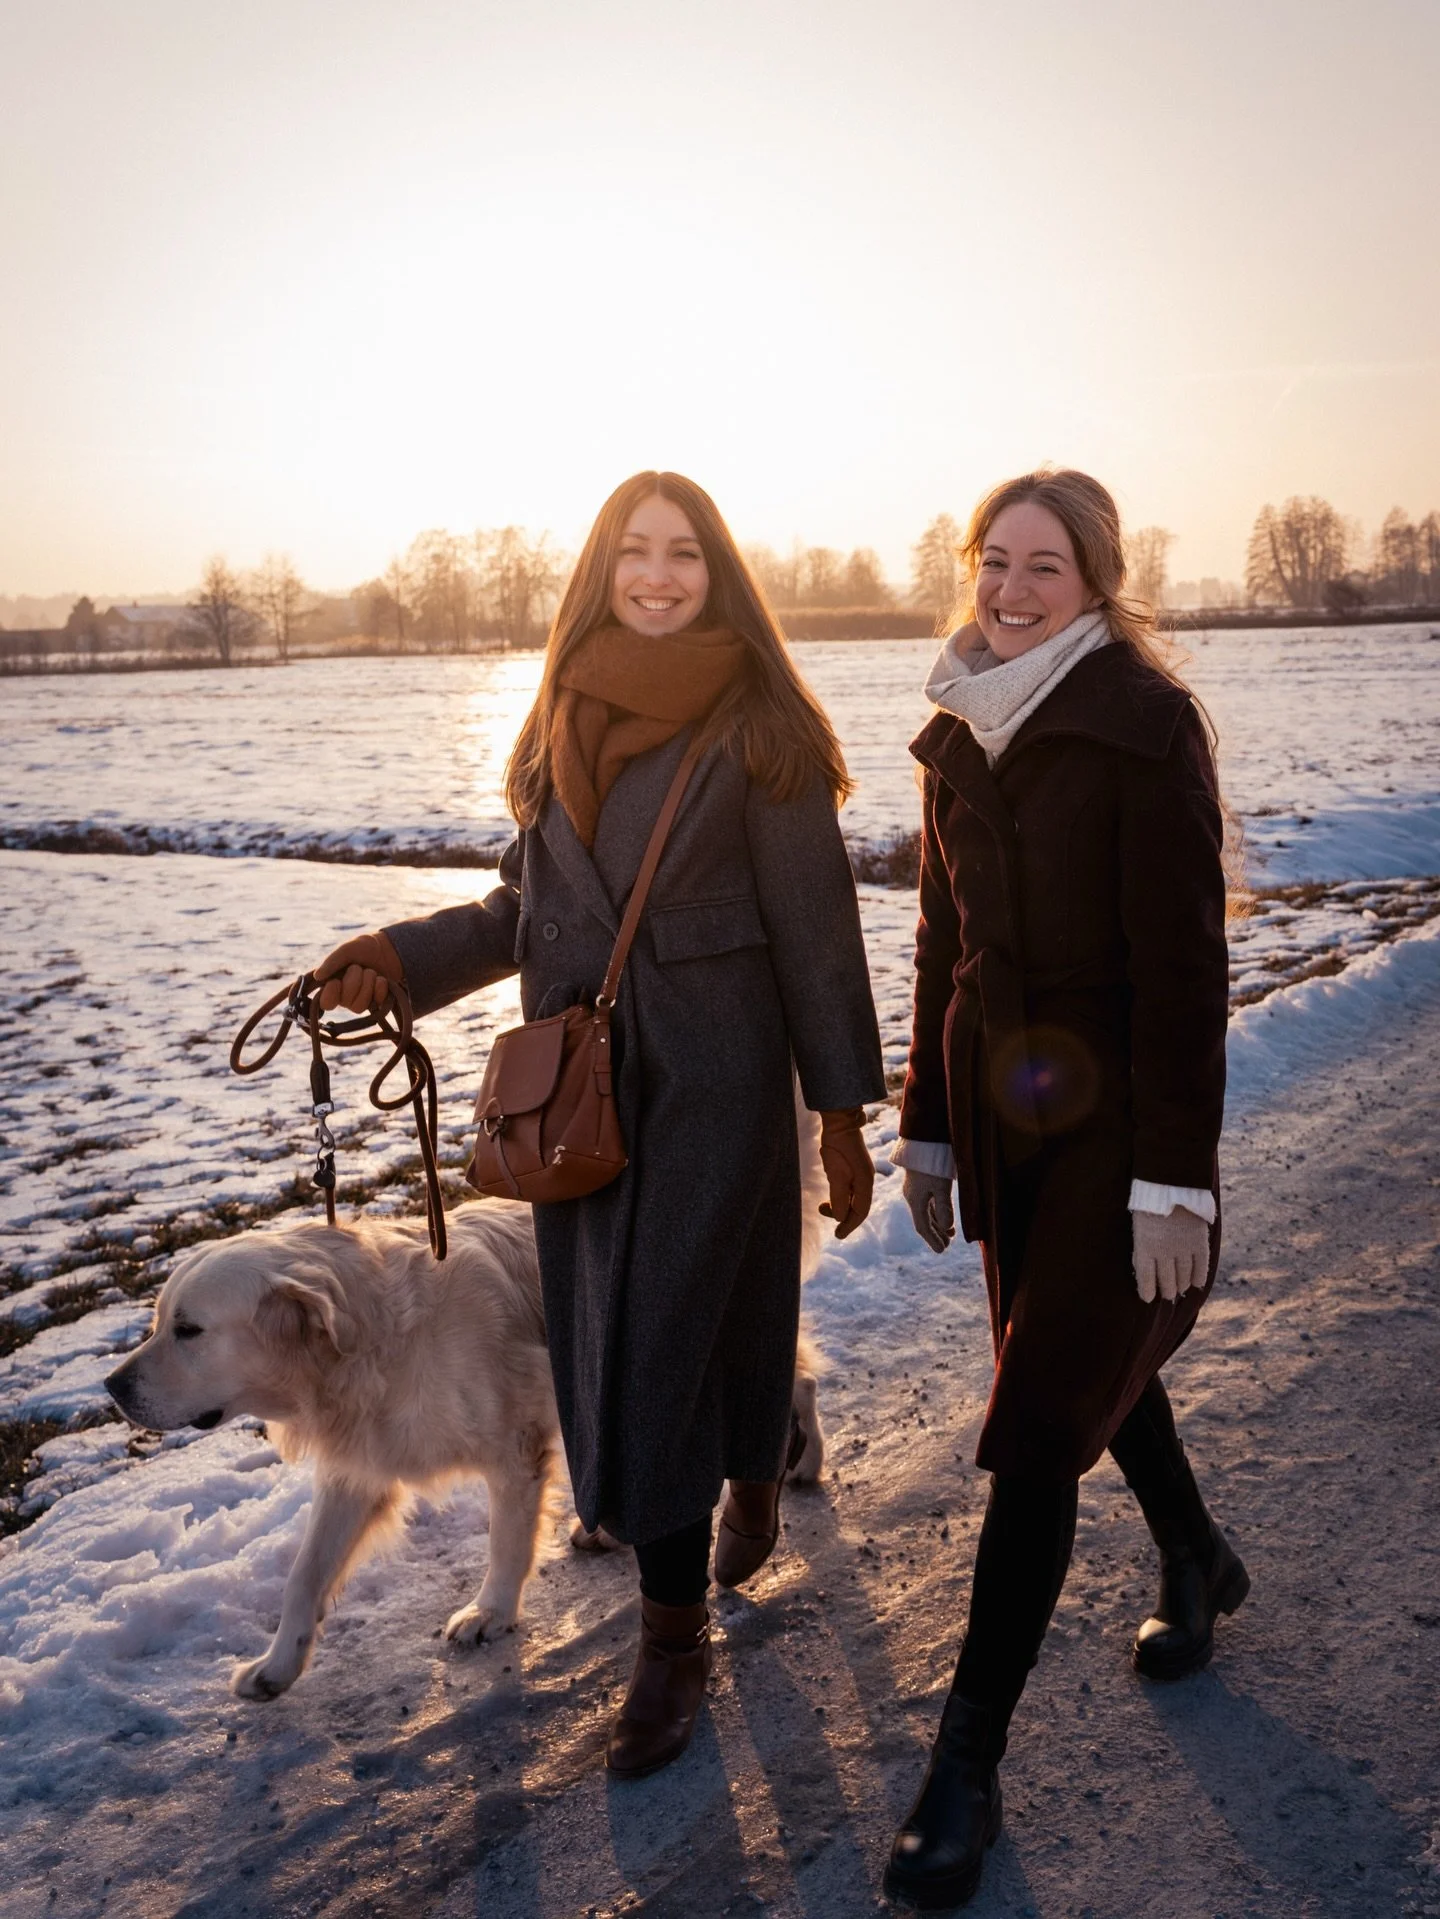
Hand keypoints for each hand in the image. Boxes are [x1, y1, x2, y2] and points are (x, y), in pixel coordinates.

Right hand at [312, 931, 404, 1013]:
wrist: (388, 949)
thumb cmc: (363, 949)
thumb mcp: (346, 950)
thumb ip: (331, 961)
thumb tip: (317, 976)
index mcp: (332, 984)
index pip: (325, 1002)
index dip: (330, 994)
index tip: (335, 981)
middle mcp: (344, 997)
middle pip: (345, 1002)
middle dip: (354, 980)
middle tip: (357, 967)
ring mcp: (360, 1001)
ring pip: (360, 1006)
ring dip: (368, 983)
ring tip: (370, 971)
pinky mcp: (376, 1003)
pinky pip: (377, 1001)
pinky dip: (380, 986)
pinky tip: (380, 978)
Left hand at [818, 1107, 874, 1240]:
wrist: (840, 1122)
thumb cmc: (837, 1147)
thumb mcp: (836, 1175)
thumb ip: (839, 1198)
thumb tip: (840, 1218)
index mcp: (865, 1183)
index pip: (860, 1211)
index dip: (849, 1225)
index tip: (838, 1235)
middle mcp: (866, 1180)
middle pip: (858, 1206)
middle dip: (843, 1216)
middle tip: (825, 1216)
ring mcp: (861, 1172)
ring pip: (853, 1197)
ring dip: (840, 1205)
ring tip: (823, 1205)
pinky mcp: (853, 1166)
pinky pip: (849, 1188)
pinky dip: (840, 1195)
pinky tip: (830, 1192)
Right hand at [903, 1170, 954, 1252]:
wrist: (922, 1140)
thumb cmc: (932, 1164)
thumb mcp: (942, 1186)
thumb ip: (945, 1208)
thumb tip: (947, 1228)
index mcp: (915, 1200)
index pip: (922, 1227)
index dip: (932, 1240)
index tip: (942, 1251)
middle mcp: (912, 1197)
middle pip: (923, 1221)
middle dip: (935, 1235)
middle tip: (946, 1246)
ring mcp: (915, 1189)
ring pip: (926, 1212)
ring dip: (937, 1224)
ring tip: (949, 1233)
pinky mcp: (920, 1181)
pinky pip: (927, 1203)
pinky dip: (936, 1212)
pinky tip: (943, 1214)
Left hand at [1133, 1206, 1209, 1303]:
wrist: (1170, 1184)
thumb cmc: (1149, 1207)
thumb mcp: (1139, 1228)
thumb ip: (1142, 1251)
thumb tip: (1144, 1274)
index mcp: (1144, 1247)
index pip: (1146, 1278)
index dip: (1147, 1291)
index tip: (1148, 1298)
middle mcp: (1164, 1252)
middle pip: (1167, 1281)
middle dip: (1167, 1290)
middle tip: (1168, 1294)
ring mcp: (1183, 1248)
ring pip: (1184, 1277)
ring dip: (1182, 1285)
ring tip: (1180, 1288)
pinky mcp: (1199, 1242)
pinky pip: (1201, 1267)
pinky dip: (1199, 1277)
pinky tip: (1196, 1283)